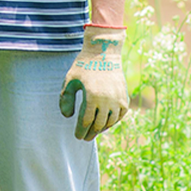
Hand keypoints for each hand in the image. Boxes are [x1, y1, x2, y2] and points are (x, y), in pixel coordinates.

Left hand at [59, 24, 127, 140]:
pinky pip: (120, 115)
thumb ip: (65, 99)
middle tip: (85, 138)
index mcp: (92, 97)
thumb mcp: (70, 80)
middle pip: (98, 125)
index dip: (81, 131)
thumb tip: (67, 116)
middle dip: (90, 133)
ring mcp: (117, 99)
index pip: (86, 122)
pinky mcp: (124, 97)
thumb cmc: (83, 66)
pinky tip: (106, 123)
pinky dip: (113, 121)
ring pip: (110, 121)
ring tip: (94, 131)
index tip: (77, 136)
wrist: (104, 52)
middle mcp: (107, 100)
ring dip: (102, 129)